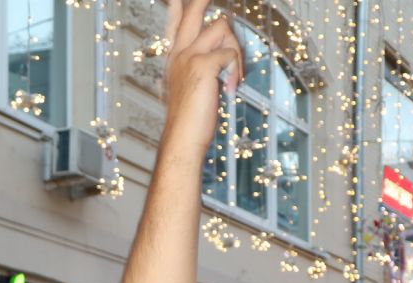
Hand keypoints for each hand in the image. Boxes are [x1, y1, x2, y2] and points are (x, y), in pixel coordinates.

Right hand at [160, 0, 243, 149]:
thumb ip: (202, 70)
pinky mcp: (202, 66)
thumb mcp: (192, 90)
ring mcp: (189, 56)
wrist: (181, 138)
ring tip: (234, 74)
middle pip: (194, 11)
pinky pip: (230, 54)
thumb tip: (219, 59)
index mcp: (176, 58)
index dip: (180, 8)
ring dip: (235, 46)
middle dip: (204, 0)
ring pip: (221, 26)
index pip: (176, 23)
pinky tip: (231, 89)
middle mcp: (180, 52)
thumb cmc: (189, 120)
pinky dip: (236, 71)